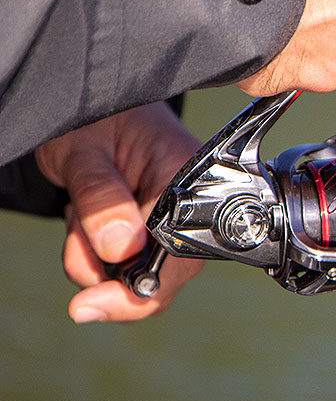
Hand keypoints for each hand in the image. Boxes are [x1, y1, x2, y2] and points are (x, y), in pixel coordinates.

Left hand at [35, 102, 202, 322]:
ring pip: (140, 272)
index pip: (182, 254)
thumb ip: (101, 200)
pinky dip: (97, 253)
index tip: (93, 302)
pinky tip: (87, 218)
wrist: (90, 98)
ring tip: (79, 216)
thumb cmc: (93, 113)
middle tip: (76, 245)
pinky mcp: (154, 223)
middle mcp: (193, 202)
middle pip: (165, 273)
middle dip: (112, 274)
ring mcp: (173, 215)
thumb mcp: (84, 153)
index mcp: (190, 178)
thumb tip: (120, 250)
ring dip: (97, 260)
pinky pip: (128, 261)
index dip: (141, 287)